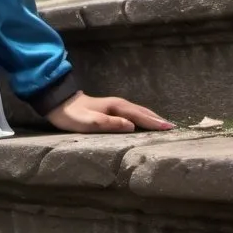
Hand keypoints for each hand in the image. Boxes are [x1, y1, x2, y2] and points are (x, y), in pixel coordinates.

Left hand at [47, 91, 174, 132]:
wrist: (58, 103)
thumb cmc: (72, 115)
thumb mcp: (88, 122)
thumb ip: (109, 123)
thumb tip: (131, 126)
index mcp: (115, 107)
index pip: (139, 116)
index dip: (154, 123)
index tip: (170, 128)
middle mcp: (118, 104)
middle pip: (142, 112)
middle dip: (158, 120)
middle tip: (174, 129)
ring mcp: (115, 105)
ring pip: (138, 111)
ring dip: (152, 118)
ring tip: (165, 126)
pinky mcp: (111, 109)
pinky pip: (133, 113)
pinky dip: (143, 117)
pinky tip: (145, 123)